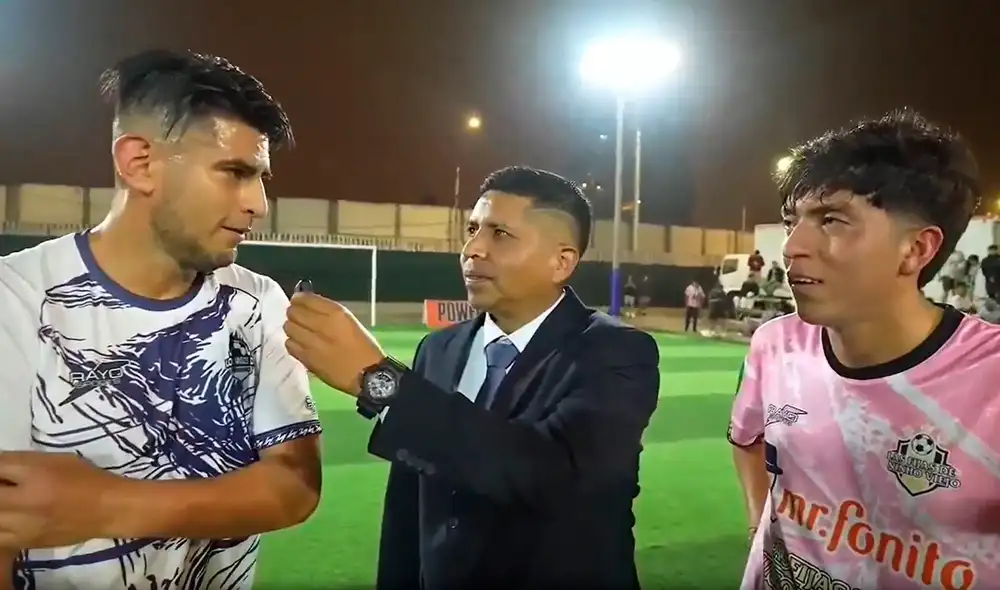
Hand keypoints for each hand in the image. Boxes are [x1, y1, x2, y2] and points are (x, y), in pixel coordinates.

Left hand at [0, 452, 122, 548]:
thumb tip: (0, 467)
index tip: (4, 469)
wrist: (109, 510)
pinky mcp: (26, 543)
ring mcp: (23, 526)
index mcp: (36, 474)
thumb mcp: (59, 460)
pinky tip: (12, 518)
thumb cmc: (88, 479)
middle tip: (6, 485)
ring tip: (10, 503)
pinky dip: (2, 525)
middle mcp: (25, 502)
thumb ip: (25, 463)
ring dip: (0, 508)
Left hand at [284, 292, 384, 395]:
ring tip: (299, 332)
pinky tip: (300, 345)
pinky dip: (292, 342)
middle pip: (293, 312)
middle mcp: (323, 325)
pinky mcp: (307, 359)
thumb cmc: (363, 346)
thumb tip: (306, 305)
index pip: (306, 299)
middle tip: (298, 317)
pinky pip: (290, 345)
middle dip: (294, 313)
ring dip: (292, 328)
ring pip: (289, 328)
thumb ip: (327, 312)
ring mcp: (313, 343)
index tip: (298, 301)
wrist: (367, 374)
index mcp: (337, 313)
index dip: (299, 299)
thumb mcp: (349, 321)